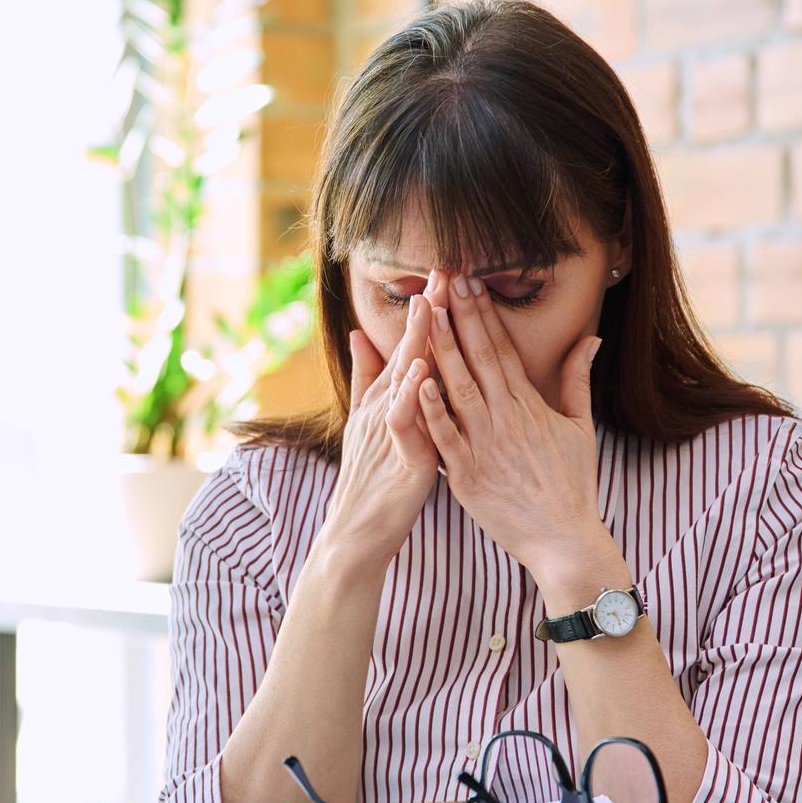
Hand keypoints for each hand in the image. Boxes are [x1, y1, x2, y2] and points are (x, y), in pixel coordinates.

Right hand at [321, 287, 440, 570]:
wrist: (356, 532)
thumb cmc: (371, 479)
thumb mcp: (368, 423)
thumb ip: (368, 378)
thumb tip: (359, 334)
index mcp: (387, 399)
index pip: (410, 346)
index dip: (426, 310)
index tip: (445, 272)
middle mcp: (385, 407)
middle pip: (408, 351)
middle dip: (426, 311)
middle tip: (443, 270)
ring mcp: (389, 430)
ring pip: (404, 378)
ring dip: (418, 341)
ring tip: (432, 305)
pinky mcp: (398, 456)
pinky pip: (403, 420)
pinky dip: (411, 393)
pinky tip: (422, 369)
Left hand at [415, 274, 620, 609]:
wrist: (564, 540)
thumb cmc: (572, 484)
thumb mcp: (580, 428)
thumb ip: (577, 381)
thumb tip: (590, 340)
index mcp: (529, 405)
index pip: (503, 349)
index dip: (483, 313)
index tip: (469, 282)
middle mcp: (505, 419)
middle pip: (478, 359)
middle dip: (459, 317)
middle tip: (443, 279)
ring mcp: (484, 446)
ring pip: (457, 389)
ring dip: (440, 350)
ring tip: (426, 314)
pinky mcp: (465, 475)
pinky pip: (444, 436)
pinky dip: (430, 409)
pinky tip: (416, 380)